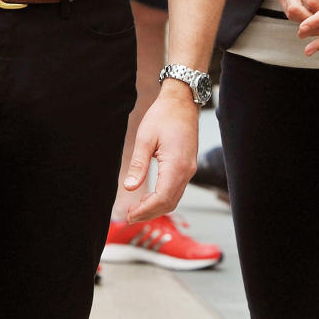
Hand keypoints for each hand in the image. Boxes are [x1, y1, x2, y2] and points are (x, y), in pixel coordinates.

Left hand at [122, 83, 198, 221]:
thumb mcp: (145, 138)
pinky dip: (163, 199)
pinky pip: (176, 190)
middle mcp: (186, 171)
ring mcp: (189, 170)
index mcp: (176, 165)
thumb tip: (129, 187)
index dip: (145, 210)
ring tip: (136, 210)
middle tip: (129, 216)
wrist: (182, 101)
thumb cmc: (163, 116)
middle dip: (149, 213)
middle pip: (169, 203)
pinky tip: (149, 197)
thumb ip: (138, 164)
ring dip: (156, 208)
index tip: (129, 214)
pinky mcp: (188, 167)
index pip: (162, 198)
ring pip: (174, 198)